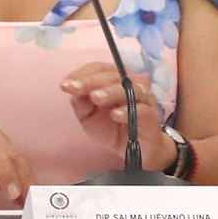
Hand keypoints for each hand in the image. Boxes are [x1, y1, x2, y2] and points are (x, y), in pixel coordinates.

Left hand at [59, 62, 174, 171]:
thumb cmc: (110, 127)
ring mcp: (143, 97)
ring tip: (95, 98)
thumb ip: (80, 101)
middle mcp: (131, 82)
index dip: (81, 74)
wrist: (135, 149)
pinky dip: (127, 110)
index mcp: (114, 78)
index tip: (65, 85)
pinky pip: (142, 109)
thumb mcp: (87, 116)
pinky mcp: (152, 115)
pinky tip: (115, 115)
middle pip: (112, 75)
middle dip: (91, 82)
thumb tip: (71, 87)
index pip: (98, 69)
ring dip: (110, 92)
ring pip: (129, 88)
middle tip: (75, 89)